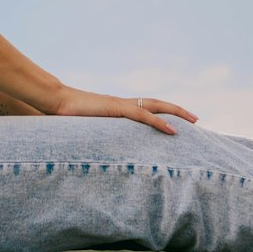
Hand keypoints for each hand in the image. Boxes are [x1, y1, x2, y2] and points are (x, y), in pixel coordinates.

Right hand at [49, 88, 198, 134]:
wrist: (55, 101)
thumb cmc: (66, 116)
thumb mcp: (86, 129)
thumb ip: (96, 136)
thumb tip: (96, 150)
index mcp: (118, 109)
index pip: (146, 108)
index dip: (163, 113)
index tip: (178, 122)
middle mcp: (123, 104)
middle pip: (157, 104)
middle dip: (178, 111)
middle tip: (196, 118)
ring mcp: (121, 105)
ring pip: (156, 106)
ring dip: (176, 113)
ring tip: (193, 120)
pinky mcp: (117, 108)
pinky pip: (144, 115)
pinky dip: (160, 123)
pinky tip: (173, 131)